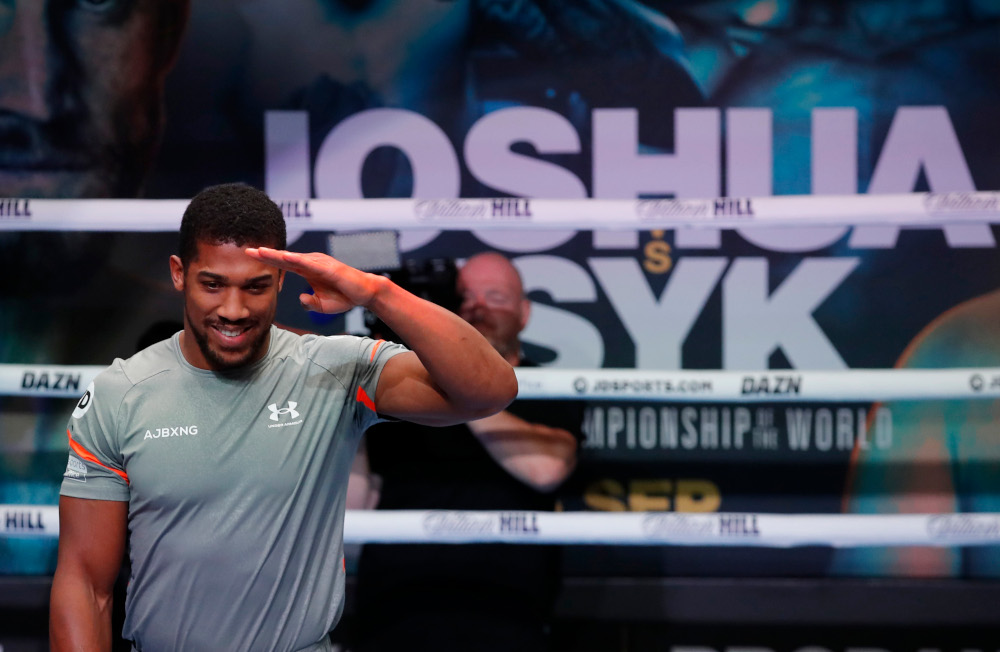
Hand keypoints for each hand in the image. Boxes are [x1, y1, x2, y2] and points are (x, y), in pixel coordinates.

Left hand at [245, 247, 383, 313]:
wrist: (364, 294)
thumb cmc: (345, 297)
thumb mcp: (322, 305)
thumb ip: (309, 303)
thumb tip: (300, 298)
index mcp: (307, 270)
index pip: (283, 263)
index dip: (267, 259)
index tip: (250, 256)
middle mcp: (311, 263)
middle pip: (284, 257)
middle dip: (266, 254)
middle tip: (247, 250)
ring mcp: (319, 263)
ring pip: (294, 257)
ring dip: (277, 255)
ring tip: (260, 252)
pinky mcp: (328, 267)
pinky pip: (309, 263)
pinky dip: (296, 259)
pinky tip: (284, 257)